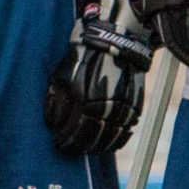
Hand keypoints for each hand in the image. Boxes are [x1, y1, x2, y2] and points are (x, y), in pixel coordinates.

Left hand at [43, 0, 152, 155]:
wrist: (114, 40)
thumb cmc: (82, 55)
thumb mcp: (61, 74)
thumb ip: (55, 101)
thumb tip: (52, 124)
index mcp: (86, 99)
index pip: (76, 131)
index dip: (66, 141)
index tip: (58, 144)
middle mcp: (107, 106)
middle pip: (94, 138)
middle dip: (80, 146)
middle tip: (70, 148)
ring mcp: (123, 107)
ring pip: (112, 137)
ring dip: (99, 146)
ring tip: (87, 148)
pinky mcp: (136, 105)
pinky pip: (127, 130)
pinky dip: (117, 140)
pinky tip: (108, 144)